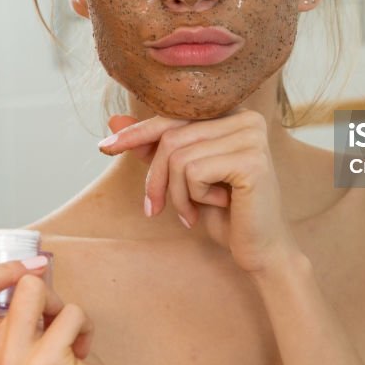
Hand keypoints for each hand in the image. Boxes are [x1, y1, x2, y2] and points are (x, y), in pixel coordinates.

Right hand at [0, 257, 105, 364]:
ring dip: (57, 298)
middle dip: (6, 267)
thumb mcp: (26, 338)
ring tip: (62, 322)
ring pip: (30, 286)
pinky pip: (71, 312)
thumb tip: (23, 262)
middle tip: (35, 273)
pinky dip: (84, 323)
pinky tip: (81, 347)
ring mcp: (12, 363)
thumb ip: (12, 311)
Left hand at [100, 108, 300, 274]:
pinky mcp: (251, 160)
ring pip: (179, 157)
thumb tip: (114, 122)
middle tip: (154, 209)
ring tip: (192, 212)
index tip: (105, 148)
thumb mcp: (183, 177)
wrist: (260, 250)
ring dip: (176, 194)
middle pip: (172, 137)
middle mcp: (247, 118)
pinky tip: (217, 208)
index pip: (173, 117)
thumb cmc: (224, 213)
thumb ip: (155, 147)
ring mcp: (251, 137)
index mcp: (233, 114)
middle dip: (155, 177)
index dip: (137, 134)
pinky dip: (193, 198)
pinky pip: (194, 172)